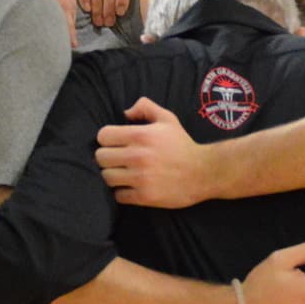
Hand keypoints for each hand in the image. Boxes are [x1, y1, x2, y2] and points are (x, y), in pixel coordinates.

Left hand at [96, 97, 211, 207]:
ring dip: (113, 175)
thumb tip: (125, 113)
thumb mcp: (167, 119)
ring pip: (107, 177)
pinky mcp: (144, 196)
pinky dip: (122, 192)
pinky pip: (118, 195)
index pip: (103, 136)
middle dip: (108, 157)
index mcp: (140, 135)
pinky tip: (132, 187)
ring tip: (124, 173)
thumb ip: (145, 107)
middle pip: (101, 157)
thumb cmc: (183, 145)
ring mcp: (140, 178)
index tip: (115, 143)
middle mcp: (137, 156)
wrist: (203, 172)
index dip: (107, 139)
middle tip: (118, 160)